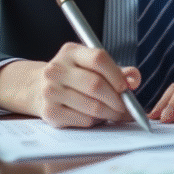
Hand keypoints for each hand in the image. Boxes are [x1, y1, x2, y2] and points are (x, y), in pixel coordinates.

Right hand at [0, 42, 139, 127]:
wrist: (39, 88)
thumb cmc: (76, 76)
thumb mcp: (93, 66)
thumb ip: (118, 70)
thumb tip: (134, 80)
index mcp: (71, 52)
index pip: (98, 58)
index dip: (116, 74)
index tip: (126, 87)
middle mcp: (57, 69)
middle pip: (95, 85)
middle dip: (117, 100)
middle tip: (126, 108)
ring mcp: (51, 91)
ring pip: (91, 106)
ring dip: (109, 113)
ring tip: (116, 114)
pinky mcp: (49, 112)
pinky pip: (83, 120)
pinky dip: (96, 121)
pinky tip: (97, 117)